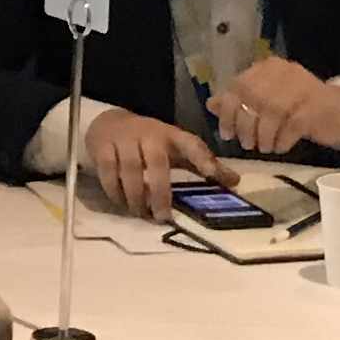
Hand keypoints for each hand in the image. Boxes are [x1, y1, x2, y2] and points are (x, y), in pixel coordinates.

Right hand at [78, 106, 223, 217]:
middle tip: (163, 216)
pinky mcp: (103, 146)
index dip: (203, 159)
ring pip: (130, 169)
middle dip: (160, 192)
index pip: (191, 144)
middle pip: (157, 163)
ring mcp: (124, 139)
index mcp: (172, 135)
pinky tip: (121, 204)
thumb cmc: (150, 142)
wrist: (110, 122)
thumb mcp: (177, 148)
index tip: (213, 176)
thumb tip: (236, 182)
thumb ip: (203, 163)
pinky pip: (108, 172)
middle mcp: (149, 134)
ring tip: (141, 214)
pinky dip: (114, 191)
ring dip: (136, 196)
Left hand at [208, 55, 339, 155]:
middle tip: (247, 144)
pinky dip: (282, 141)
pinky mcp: (315, 107)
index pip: (238, 86)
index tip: (226, 134)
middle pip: (252, 98)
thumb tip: (212, 104)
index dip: (228, 112)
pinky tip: (282, 147)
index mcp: (269, 68)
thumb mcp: (268, 102)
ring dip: (263, 136)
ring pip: (271, 112)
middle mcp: (284, 72)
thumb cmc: (299, 108)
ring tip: (265, 147)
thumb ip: (241, 101)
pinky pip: (291, 126)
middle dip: (245, 125)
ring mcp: (301, 88)